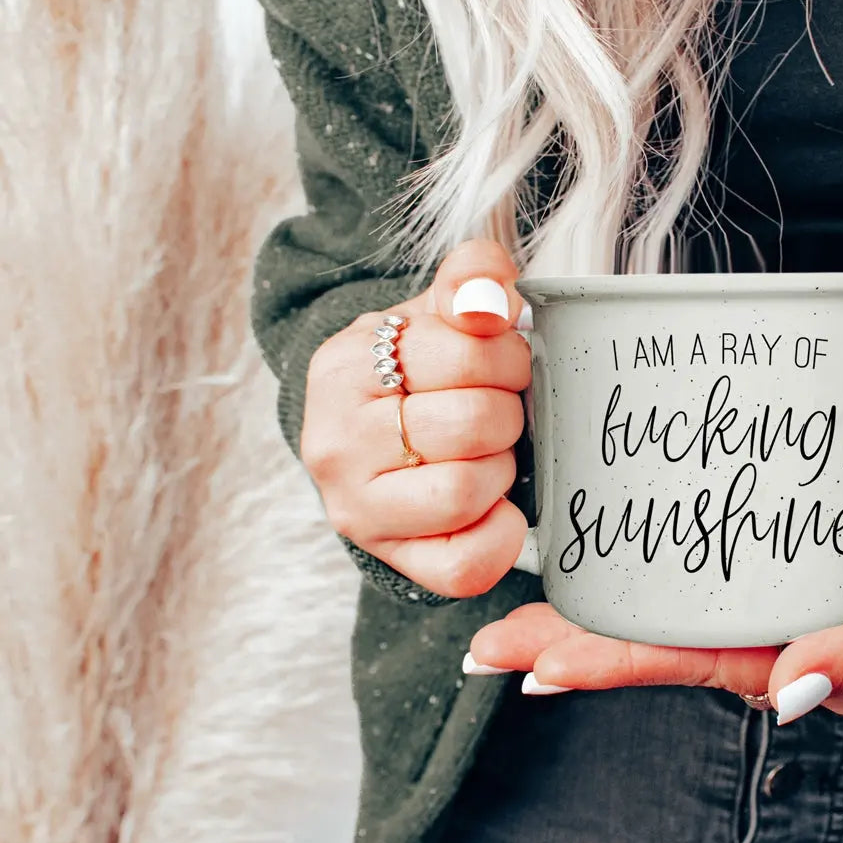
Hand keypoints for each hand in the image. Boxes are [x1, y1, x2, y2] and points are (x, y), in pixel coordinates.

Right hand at [300, 238, 532, 597]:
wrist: (369, 431)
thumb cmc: (417, 369)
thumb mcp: (436, 310)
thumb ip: (471, 279)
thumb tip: (487, 299)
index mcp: (345, 366)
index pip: (468, 354)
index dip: (507, 357)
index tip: (499, 363)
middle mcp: (335, 441)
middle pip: (474, 423)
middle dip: (507, 413)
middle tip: (497, 410)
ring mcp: (355, 507)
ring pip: (466, 491)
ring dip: (500, 469)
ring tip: (486, 453)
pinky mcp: (389, 556)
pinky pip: (465, 563)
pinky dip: (500, 534)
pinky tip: (495, 506)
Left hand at [466, 501, 842, 721]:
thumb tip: (791, 691)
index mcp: (799, 662)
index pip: (683, 666)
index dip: (606, 665)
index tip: (532, 666)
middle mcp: (768, 638)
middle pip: (650, 643)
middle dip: (567, 644)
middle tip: (484, 644)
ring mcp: (769, 599)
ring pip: (664, 606)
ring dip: (591, 606)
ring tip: (515, 601)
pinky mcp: (779, 557)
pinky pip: (700, 564)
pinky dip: (645, 560)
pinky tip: (603, 547)